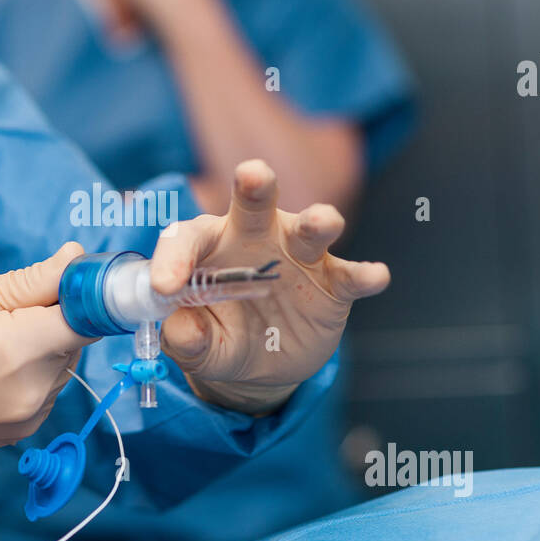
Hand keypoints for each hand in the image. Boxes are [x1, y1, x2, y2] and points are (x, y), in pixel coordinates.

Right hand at [0, 242, 94, 460]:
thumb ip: (29, 281)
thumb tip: (74, 258)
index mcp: (18, 349)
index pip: (87, 317)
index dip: (83, 295)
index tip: (68, 282)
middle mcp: (32, 390)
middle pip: (75, 341)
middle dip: (55, 318)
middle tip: (9, 309)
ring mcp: (27, 417)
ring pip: (63, 366)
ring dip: (44, 347)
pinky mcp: (19, 433)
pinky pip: (46, 391)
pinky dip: (31, 373)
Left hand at [151, 160, 390, 413]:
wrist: (261, 365)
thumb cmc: (219, 336)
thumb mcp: (198, 346)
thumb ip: (186, 339)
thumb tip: (181, 330)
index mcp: (209, 245)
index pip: (187, 239)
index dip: (173, 258)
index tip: (164, 287)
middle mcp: (255, 238)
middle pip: (255, 202)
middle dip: (256, 185)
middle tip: (253, 174)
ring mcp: (298, 258)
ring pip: (309, 230)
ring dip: (318, 222)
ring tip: (324, 222)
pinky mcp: (332, 285)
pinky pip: (349, 276)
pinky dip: (363, 275)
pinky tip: (375, 275)